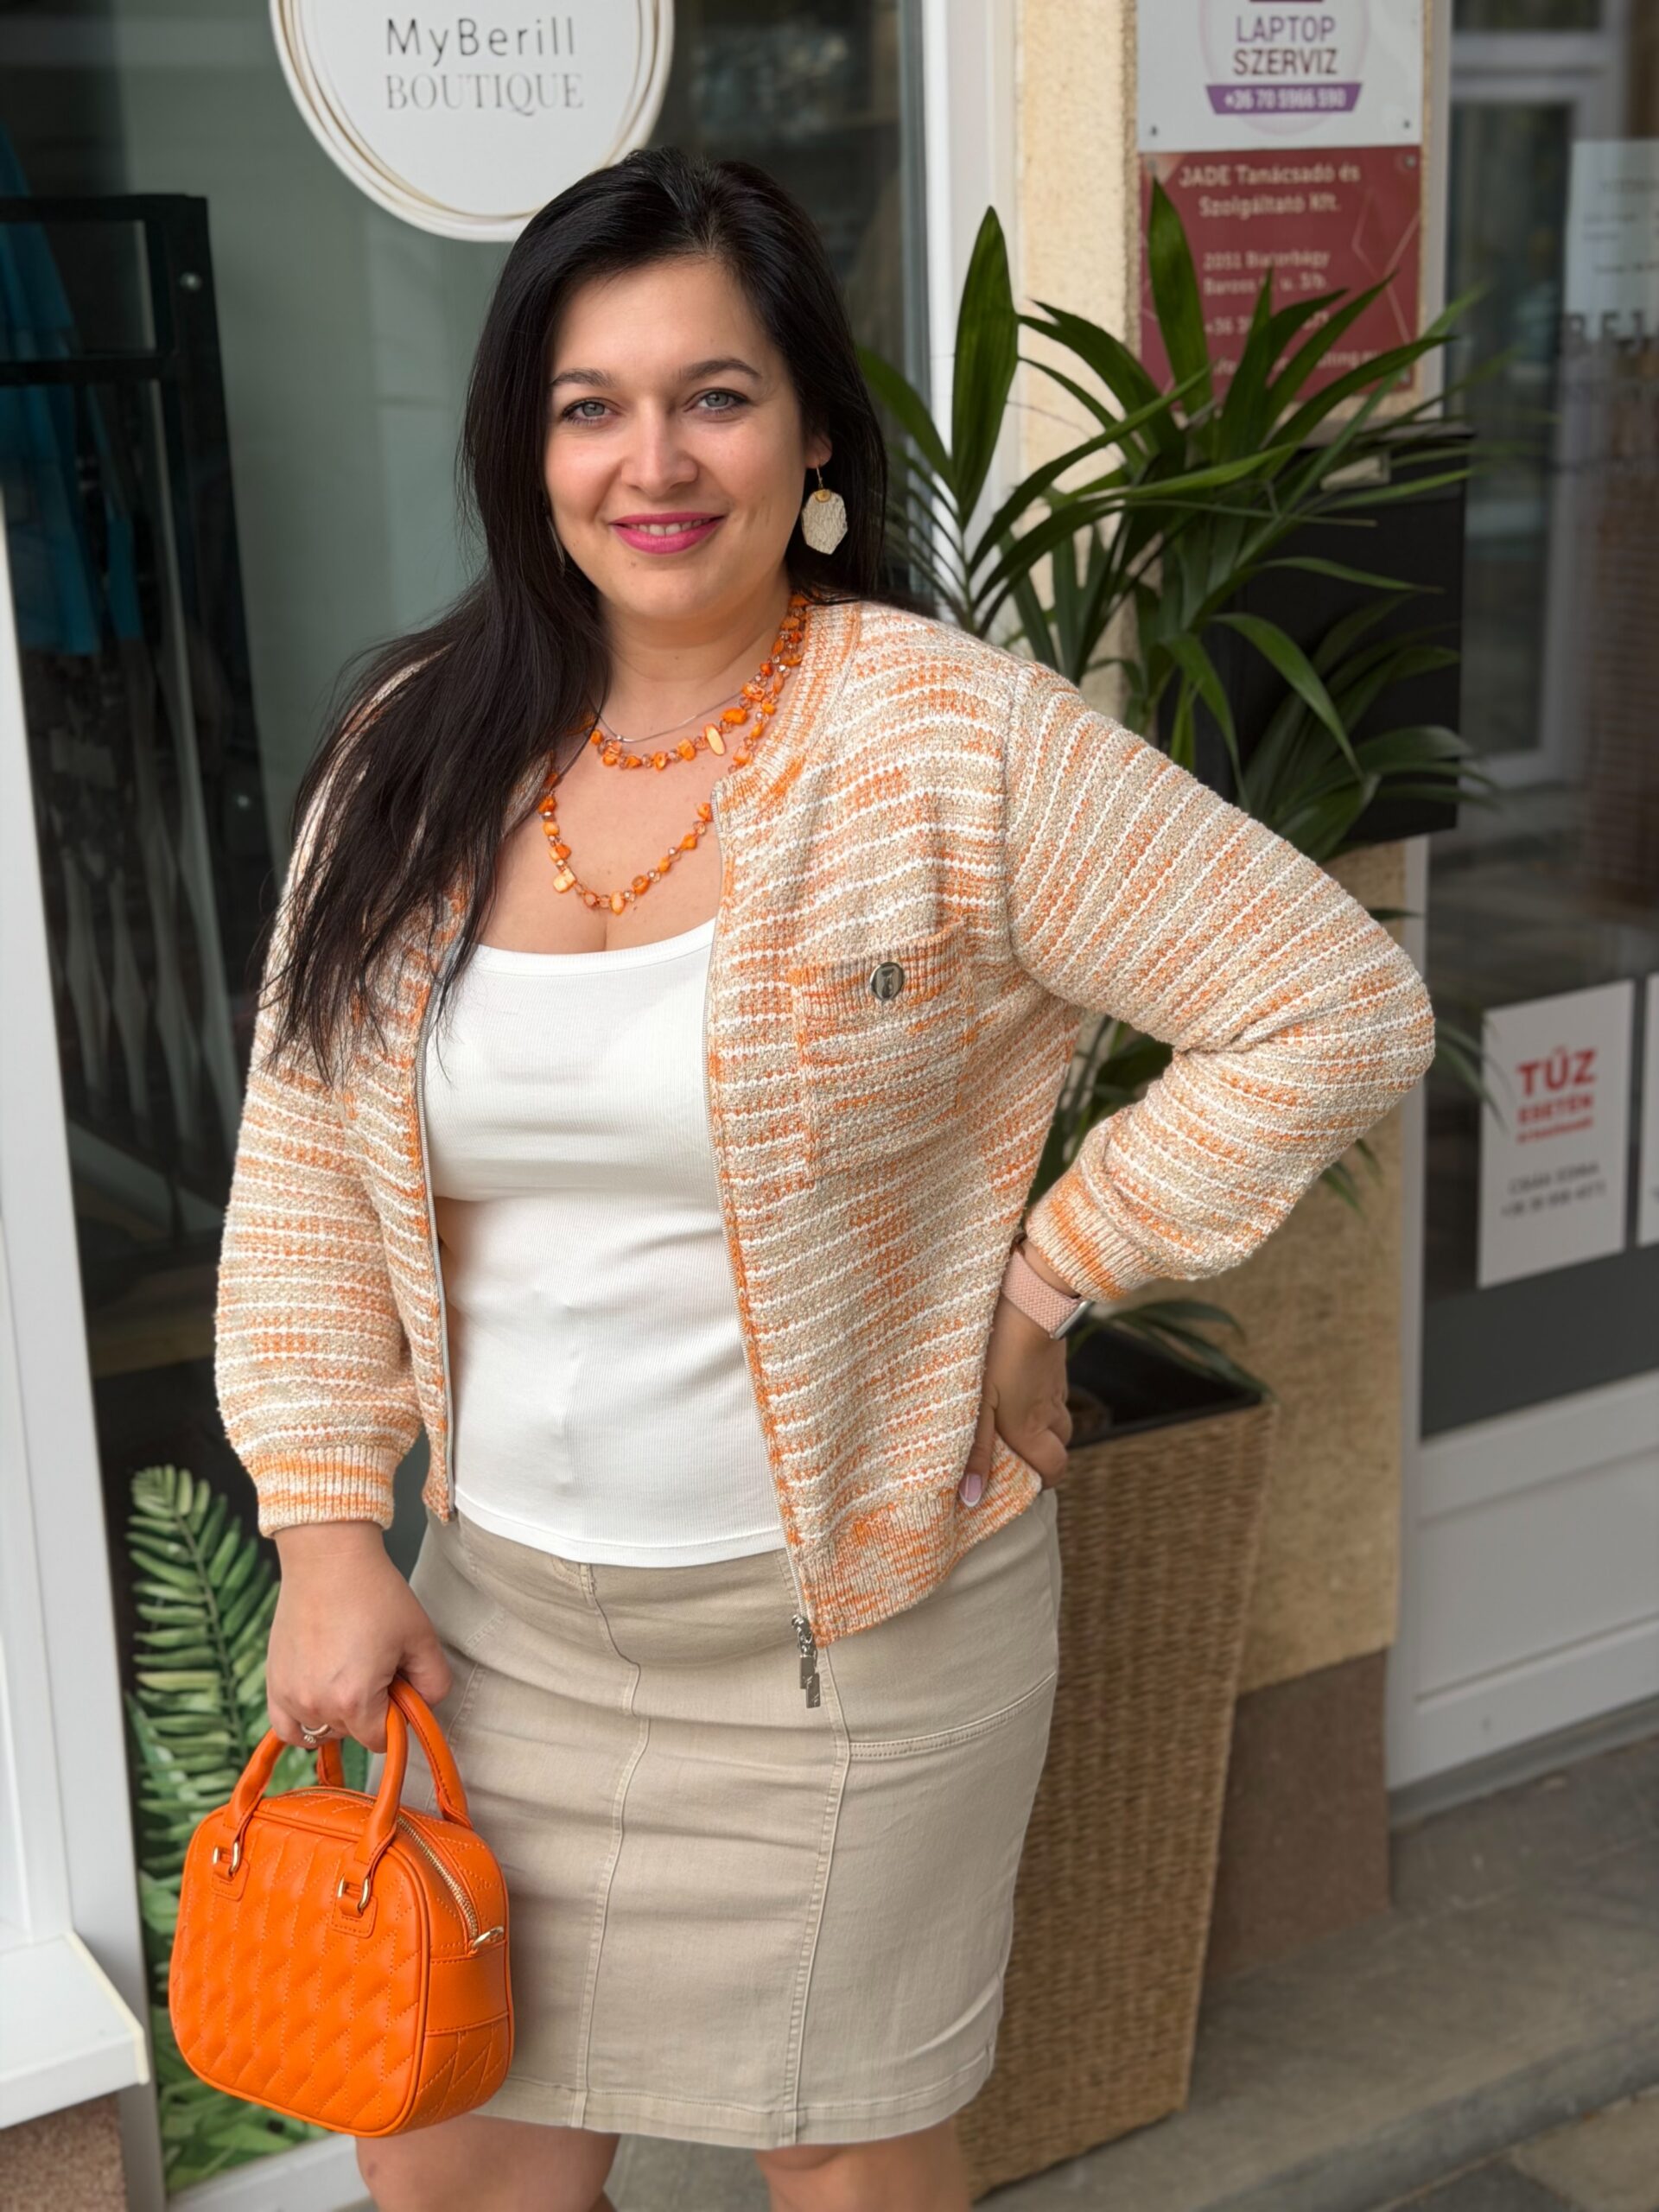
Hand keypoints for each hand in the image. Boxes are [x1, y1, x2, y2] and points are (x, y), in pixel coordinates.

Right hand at [266, 1521, 451, 1752]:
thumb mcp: (421, 1637)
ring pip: (323, 1730)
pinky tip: (320, 1700)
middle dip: (369, 1710)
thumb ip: (435, 1683)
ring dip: (339, 1715)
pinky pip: (287, 1727)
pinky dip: (304, 1723)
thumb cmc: (375, 1594)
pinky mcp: (272, 1683)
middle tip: (375, 1665)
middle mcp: (316, 1705)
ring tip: (348, 1673)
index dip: (396, 1716)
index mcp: (354, 1701)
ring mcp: (289, 1696)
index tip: (397, 1685)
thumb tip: (425, 1707)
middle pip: (353, 1734)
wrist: (328, 1559)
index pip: (381, 1740)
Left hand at [959, 1292, 1073, 1505]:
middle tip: (1013, 1454)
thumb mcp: (977, 1406)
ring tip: (1013, 1423)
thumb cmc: (997, 1353)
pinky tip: (1019, 1387)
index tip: (1017, 1483)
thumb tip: (971, 1498)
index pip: (1054, 1470)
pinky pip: (1054, 1391)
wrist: (1029, 1299)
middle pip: (1061, 1447)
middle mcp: (1049, 1410)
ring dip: (1043, 1427)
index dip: (1042, 1482)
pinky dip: (1041, 1398)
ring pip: (1060, 1418)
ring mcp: (1055, 1384)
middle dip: (1043, 1456)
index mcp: (1030, 1428)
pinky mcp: (1053, 1361)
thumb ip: (976, 1451)